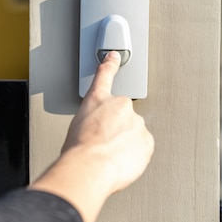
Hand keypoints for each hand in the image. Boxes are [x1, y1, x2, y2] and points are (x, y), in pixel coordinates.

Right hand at [30, 51, 153, 221]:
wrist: (90, 166)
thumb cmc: (78, 149)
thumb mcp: (75, 125)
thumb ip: (91, 120)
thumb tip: (96, 131)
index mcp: (98, 99)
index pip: (104, 75)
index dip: (110, 64)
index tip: (114, 56)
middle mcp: (120, 106)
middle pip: (122, 115)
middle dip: (115, 127)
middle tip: (101, 143)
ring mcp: (135, 122)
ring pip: (132, 132)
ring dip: (123, 142)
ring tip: (108, 155)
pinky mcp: (147, 141)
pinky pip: (141, 147)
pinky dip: (133, 154)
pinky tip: (119, 160)